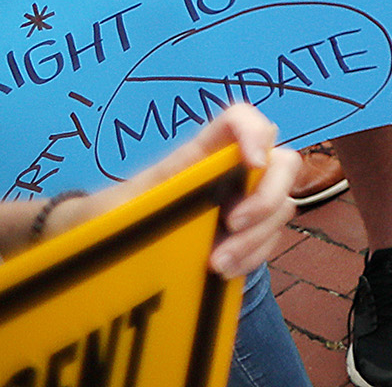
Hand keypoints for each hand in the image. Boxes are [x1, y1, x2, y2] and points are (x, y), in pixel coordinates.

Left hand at [109, 101, 297, 278]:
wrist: (109, 254)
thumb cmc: (110, 222)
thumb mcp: (112, 208)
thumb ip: (126, 203)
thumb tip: (125, 209)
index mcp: (200, 155)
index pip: (239, 120)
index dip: (255, 131)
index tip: (253, 163)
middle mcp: (231, 173)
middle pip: (281, 163)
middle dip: (267, 196)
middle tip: (233, 224)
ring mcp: (245, 203)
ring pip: (282, 205)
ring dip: (258, 236)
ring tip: (217, 265)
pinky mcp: (247, 235)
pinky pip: (271, 240)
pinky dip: (254, 257)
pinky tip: (224, 273)